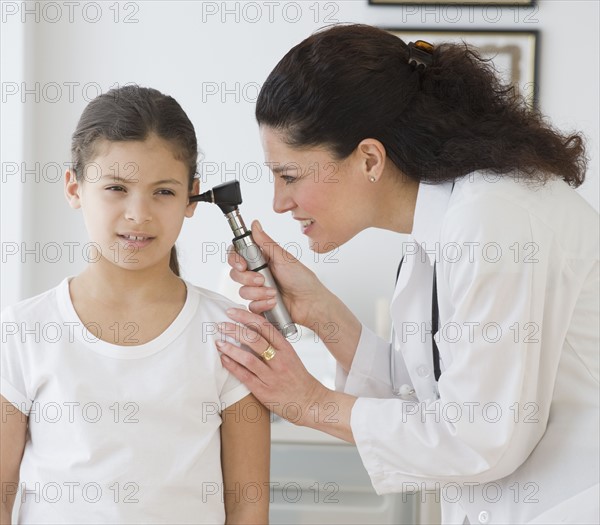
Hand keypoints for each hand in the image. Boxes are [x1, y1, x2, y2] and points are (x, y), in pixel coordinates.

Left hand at [216, 307, 328, 426]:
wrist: (310, 402)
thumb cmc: (297, 378)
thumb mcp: (290, 356)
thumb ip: (274, 345)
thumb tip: (251, 329)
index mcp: (286, 348)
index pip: (265, 327)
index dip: (246, 317)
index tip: (232, 311)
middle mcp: (280, 360)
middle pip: (255, 339)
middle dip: (235, 330)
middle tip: (220, 325)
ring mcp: (272, 376)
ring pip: (249, 358)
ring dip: (231, 348)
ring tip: (219, 342)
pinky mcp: (265, 391)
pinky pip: (246, 376)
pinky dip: (233, 366)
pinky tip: (223, 359)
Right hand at [227, 221, 329, 327]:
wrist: (310, 303)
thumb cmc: (302, 279)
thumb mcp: (283, 258)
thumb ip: (265, 242)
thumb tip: (255, 224)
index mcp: (262, 259)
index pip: (238, 255)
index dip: (235, 259)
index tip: (241, 265)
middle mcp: (258, 274)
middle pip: (236, 274)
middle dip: (247, 278)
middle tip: (261, 280)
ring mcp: (258, 290)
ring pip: (243, 291)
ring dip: (258, 293)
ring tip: (273, 293)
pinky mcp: (260, 305)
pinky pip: (250, 306)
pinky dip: (262, 304)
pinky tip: (273, 302)